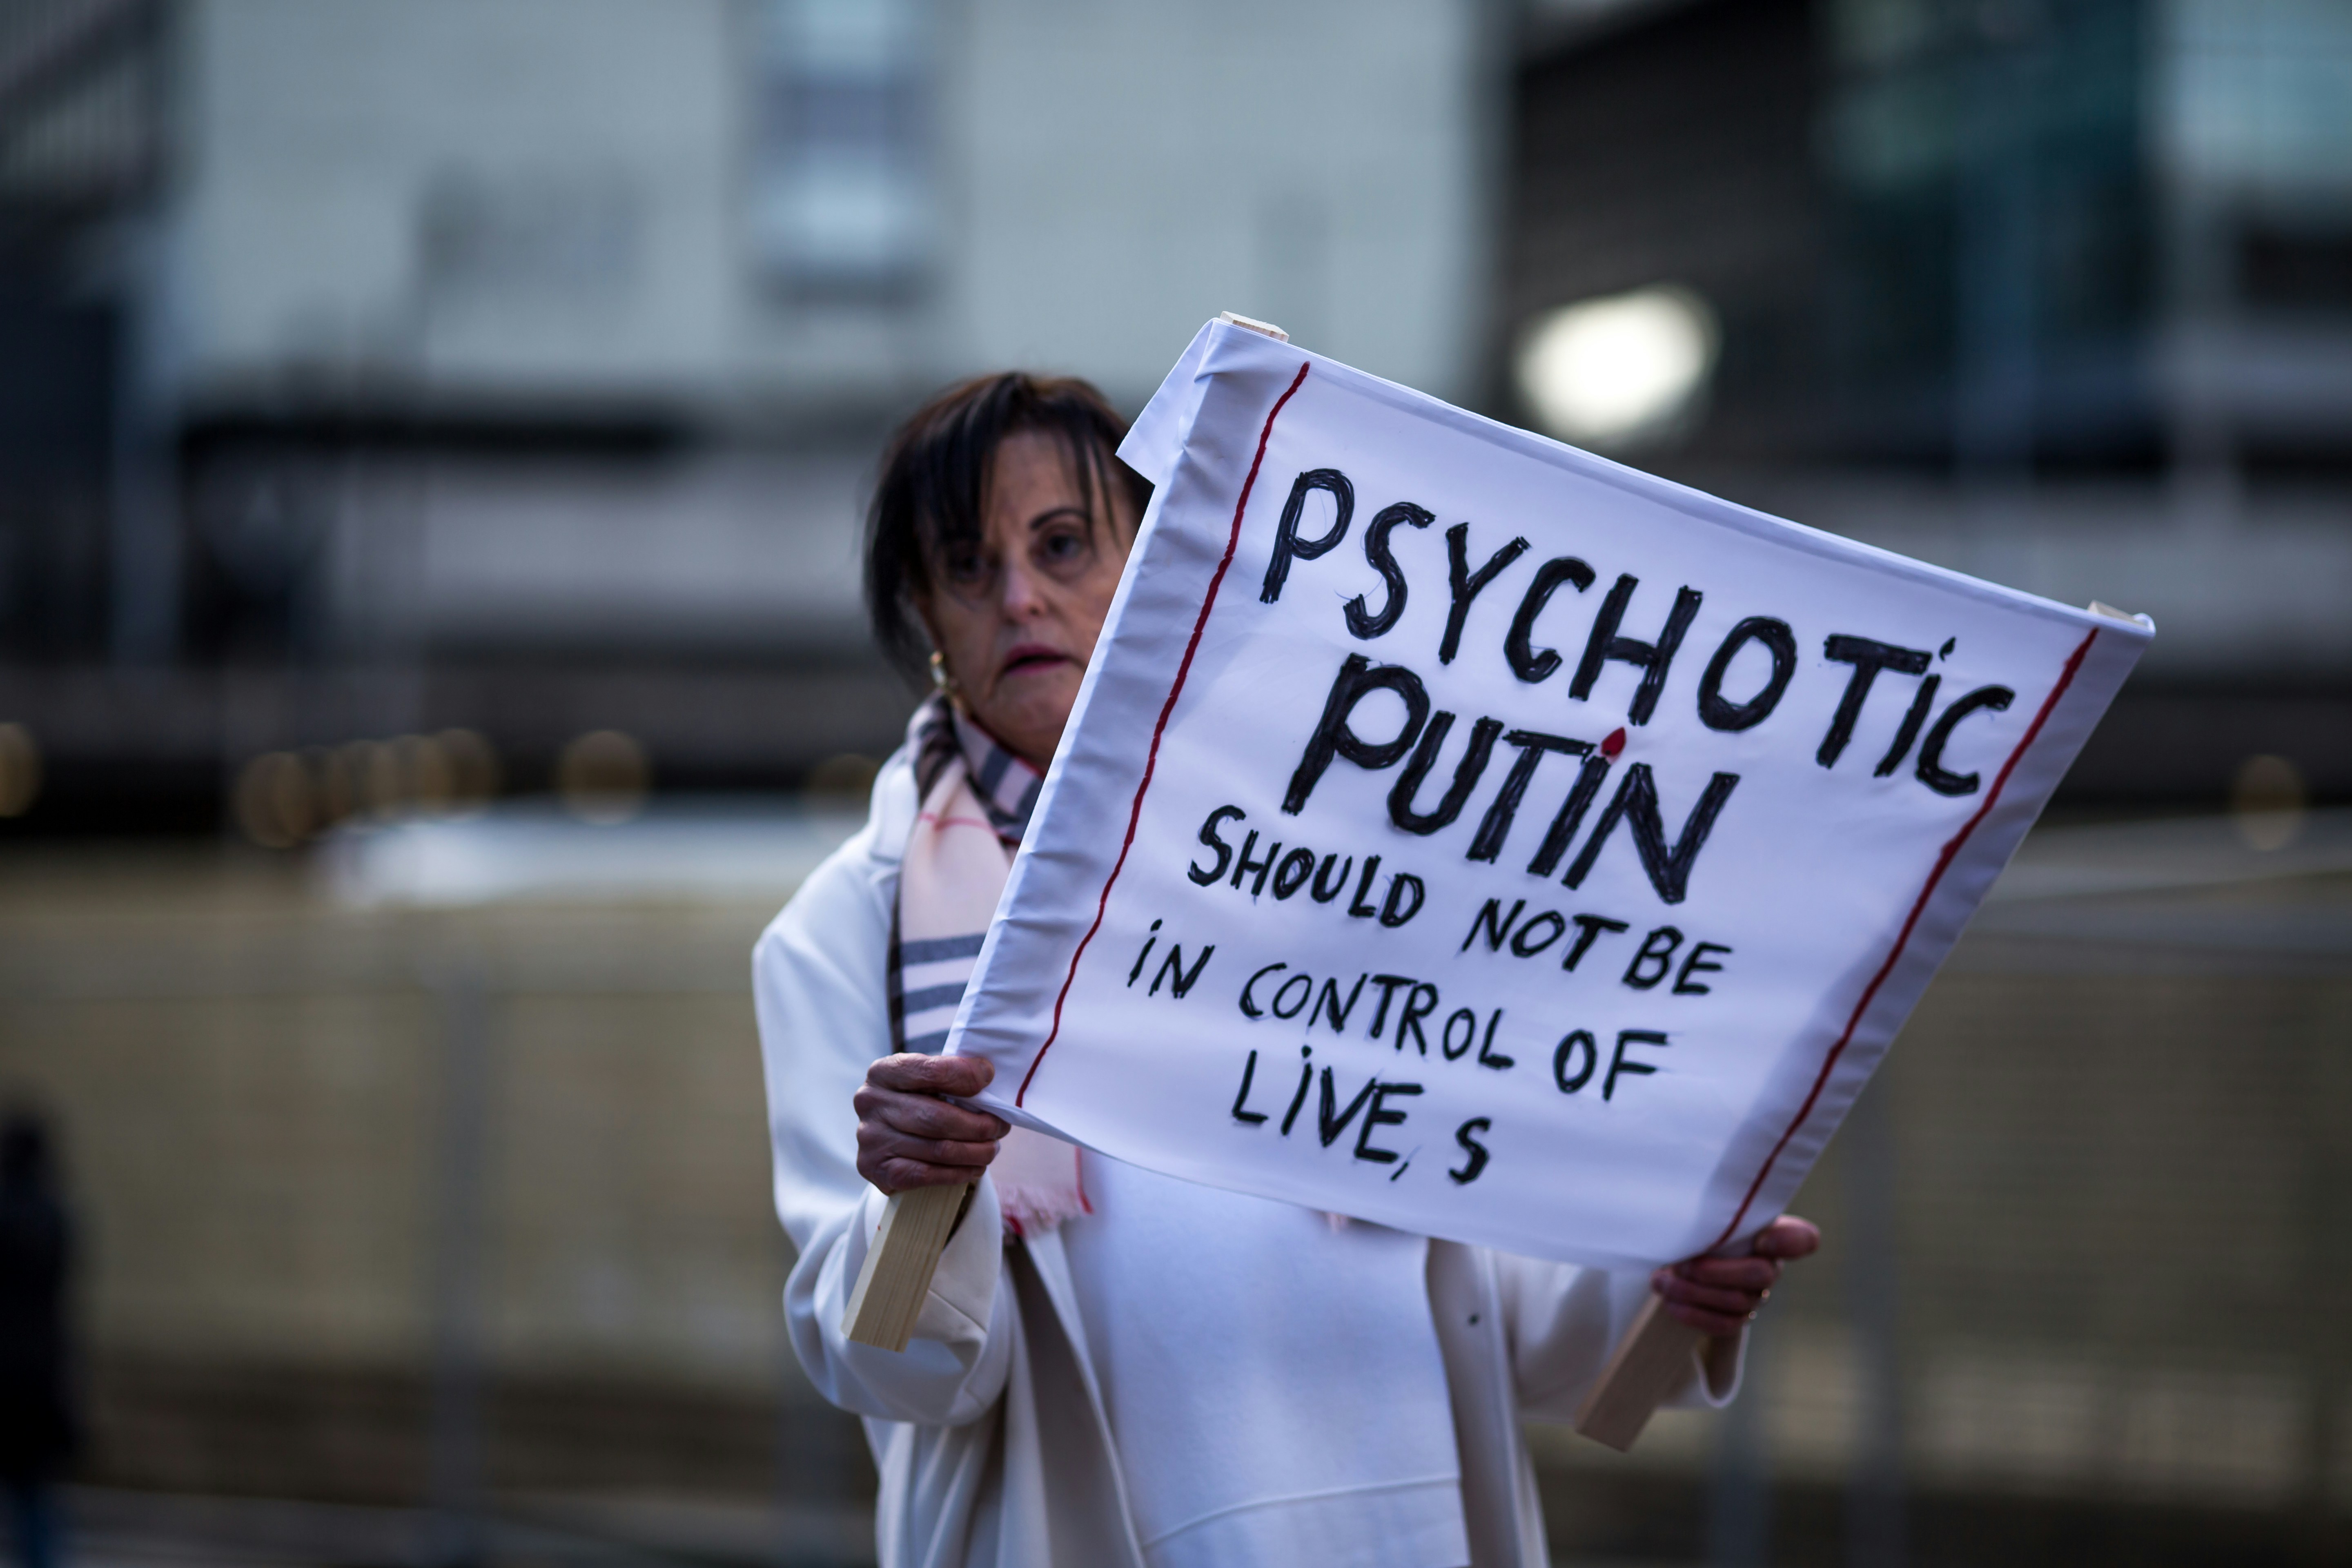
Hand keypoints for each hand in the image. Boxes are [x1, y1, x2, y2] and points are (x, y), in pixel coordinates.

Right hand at [853, 1054, 1009, 1194]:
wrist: (887, 1136)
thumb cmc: (916, 1100)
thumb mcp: (927, 1079)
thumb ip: (951, 1074)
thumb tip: (986, 1075)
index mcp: (883, 1071)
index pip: (931, 1071)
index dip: (967, 1076)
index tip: (990, 1078)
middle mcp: (870, 1102)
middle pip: (938, 1118)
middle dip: (979, 1125)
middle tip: (1000, 1127)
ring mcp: (871, 1138)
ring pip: (938, 1149)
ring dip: (976, 1152)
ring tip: (992, 1148)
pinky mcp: (876, 1169)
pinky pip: (928, 1174)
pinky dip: (959, 1172)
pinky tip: (975, 1167)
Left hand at [1651, 1215, 1821, 1338]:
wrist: (1683, 1260)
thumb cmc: (1694, 1228)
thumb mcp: (1702, 1214)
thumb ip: (1709, 1211)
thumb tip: (1686, 1214)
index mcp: (1770, 1232)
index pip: (1802, 1239)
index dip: (1788, 1242)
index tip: (1762, 1240)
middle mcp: (1771, 1266)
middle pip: (1760, 1275)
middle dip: (1714, 1272)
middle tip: (1679, 1264)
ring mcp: (1757, 1295)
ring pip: (1737, 1301)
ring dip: (1692, 1292)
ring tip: (1660, 1280)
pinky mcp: (1739, 1317)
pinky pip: (1724, 1324)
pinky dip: (1693, 1314)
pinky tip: (1670, 1302)